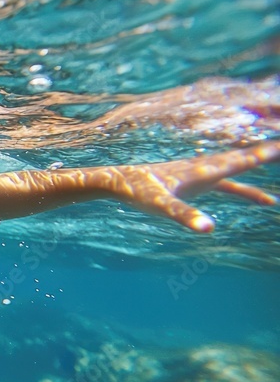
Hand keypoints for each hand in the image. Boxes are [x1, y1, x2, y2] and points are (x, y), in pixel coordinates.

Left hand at [100, 141, 278, 231]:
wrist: (117, 181)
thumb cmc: (139, 192)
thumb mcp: (162, 206)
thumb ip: (184, 215)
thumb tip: (207, 228)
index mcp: (203, 171)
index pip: (242, 161)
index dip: (265, 153)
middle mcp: (205, 168)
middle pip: (243, 159)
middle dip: (268, 153)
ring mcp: (200, 174)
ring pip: (237, 169)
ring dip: (259, 169)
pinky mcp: (194, 182)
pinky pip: (228, 185)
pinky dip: (246, 190)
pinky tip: (262, 200)